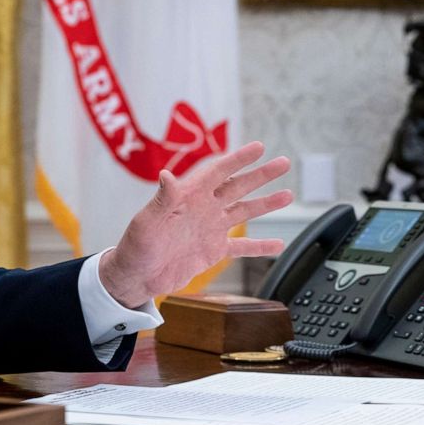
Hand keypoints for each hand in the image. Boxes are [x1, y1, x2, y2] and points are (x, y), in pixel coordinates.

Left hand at [99, 142, 291, 308]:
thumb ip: (162, 199)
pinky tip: (277, 244)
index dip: (238, 159)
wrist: (136, 277)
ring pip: (244, 212)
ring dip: (265, 204)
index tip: (258, 148)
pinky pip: (241, 247)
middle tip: (283, 163)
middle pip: (237, 187)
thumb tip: (166, 175)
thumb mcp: (147, 221)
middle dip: (260, 175)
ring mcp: (210, 229)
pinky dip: (260, 246)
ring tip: (287, 195)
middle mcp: (203, 209)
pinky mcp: (212, 251)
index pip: (217, 172)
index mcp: (188, 197)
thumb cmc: (135, 246)